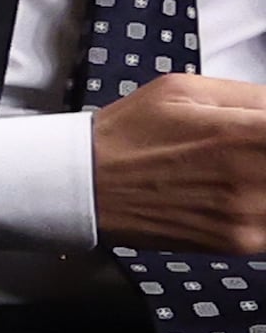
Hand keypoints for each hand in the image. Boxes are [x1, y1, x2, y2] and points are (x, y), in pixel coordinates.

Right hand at [94, 73, 265, 255]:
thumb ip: (254, 96)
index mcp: (247, 131)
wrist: (85, 187)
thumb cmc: (132, 131)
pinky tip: (252, 192)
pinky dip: (265, 204)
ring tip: (248, 169)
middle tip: (255, 150)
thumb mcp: (187, 89)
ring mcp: (251, 216)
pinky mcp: (242, 243)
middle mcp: (255, 177)